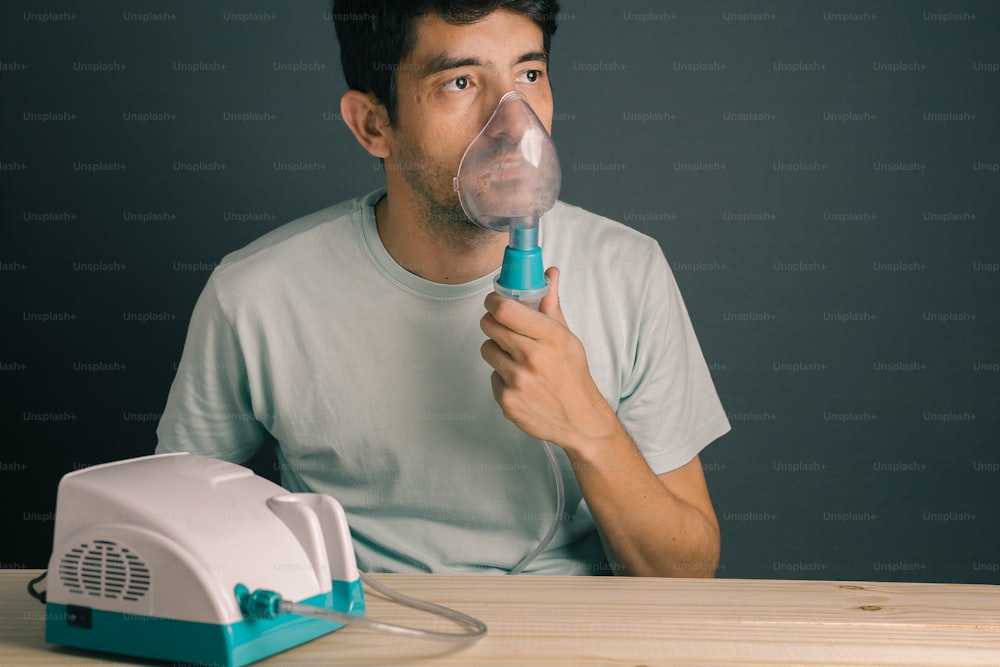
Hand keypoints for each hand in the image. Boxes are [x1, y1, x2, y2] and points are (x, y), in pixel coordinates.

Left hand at [480, 267, 618, 450]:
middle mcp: (532, 357)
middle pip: (489, 325)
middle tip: (503, 327)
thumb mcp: (567, 336)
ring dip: (497, 349)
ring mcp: (518, 381)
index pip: (505, 308)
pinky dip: (502, 376)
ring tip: (516, 357)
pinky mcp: (507, 401)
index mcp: (549, 337)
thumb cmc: (572, 374)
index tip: (494, 301)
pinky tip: (521, 381)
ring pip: (487, 349)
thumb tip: (549, 272)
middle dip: (493, 322)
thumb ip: (551, 304)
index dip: (493, 301)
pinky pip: (492, 376)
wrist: (579, 419)